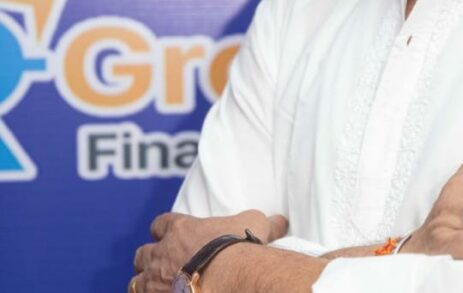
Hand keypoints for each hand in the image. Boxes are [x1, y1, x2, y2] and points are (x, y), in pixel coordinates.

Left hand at [130, 210, 287, 292]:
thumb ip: (265, 223)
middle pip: (142, 254)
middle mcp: (162, 252)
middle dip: (150, 260)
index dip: (165, 230)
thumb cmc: (241, 247)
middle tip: (164, 267)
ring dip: (145, 284)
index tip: (171, 236)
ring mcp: (155, 279)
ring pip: (136, 281)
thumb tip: (281, 221)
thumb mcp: (256, 225)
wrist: (231, 277)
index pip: (161, 224)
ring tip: (160, 290)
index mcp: (181, 229)